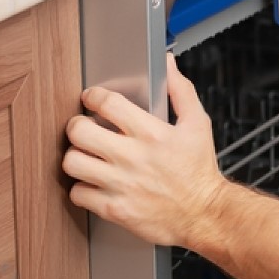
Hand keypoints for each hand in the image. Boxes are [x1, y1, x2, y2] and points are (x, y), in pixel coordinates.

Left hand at [63, 53, 227, 248]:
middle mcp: (134, 158)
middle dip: (78, 126)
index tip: (92, 100)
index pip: (107, 103)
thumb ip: (180, 91)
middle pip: (79, 131)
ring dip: (76, 157)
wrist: (206, 214)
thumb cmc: (199, 171)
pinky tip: (94, 184)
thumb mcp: (198, 125)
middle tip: (84, 129)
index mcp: (152, 134)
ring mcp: (122, 185)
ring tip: (87, 157)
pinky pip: (78, 194)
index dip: (93, 96)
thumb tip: (167, 64)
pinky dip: (82, 188)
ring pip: (73, 162)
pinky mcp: (115, 210)